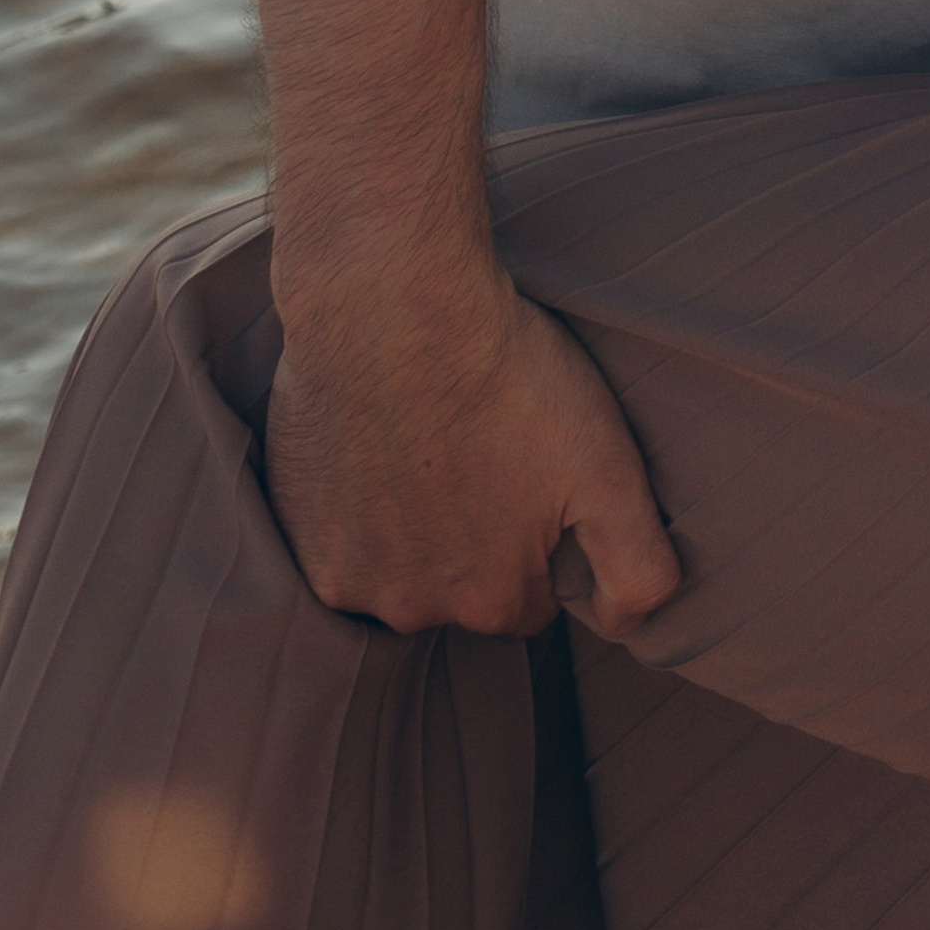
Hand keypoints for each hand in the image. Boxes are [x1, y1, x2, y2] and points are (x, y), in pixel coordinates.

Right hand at [264, 266, 680, 637]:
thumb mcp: (610, 466)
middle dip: (473, 535)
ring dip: (409, 522)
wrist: (391, 303)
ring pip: (393, 565)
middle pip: (457, 588)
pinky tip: (374, 439)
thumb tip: (629, 626)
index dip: (537, 539)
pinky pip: (332, 535)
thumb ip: (638, 566)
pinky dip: (352, 501)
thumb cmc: (508, 373)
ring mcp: (342, 573)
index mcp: (491, 601)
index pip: (527, 600)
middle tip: (479, 448)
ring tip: (428, 438)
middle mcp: (410, 609)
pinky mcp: (292, 527)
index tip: (530, 477)